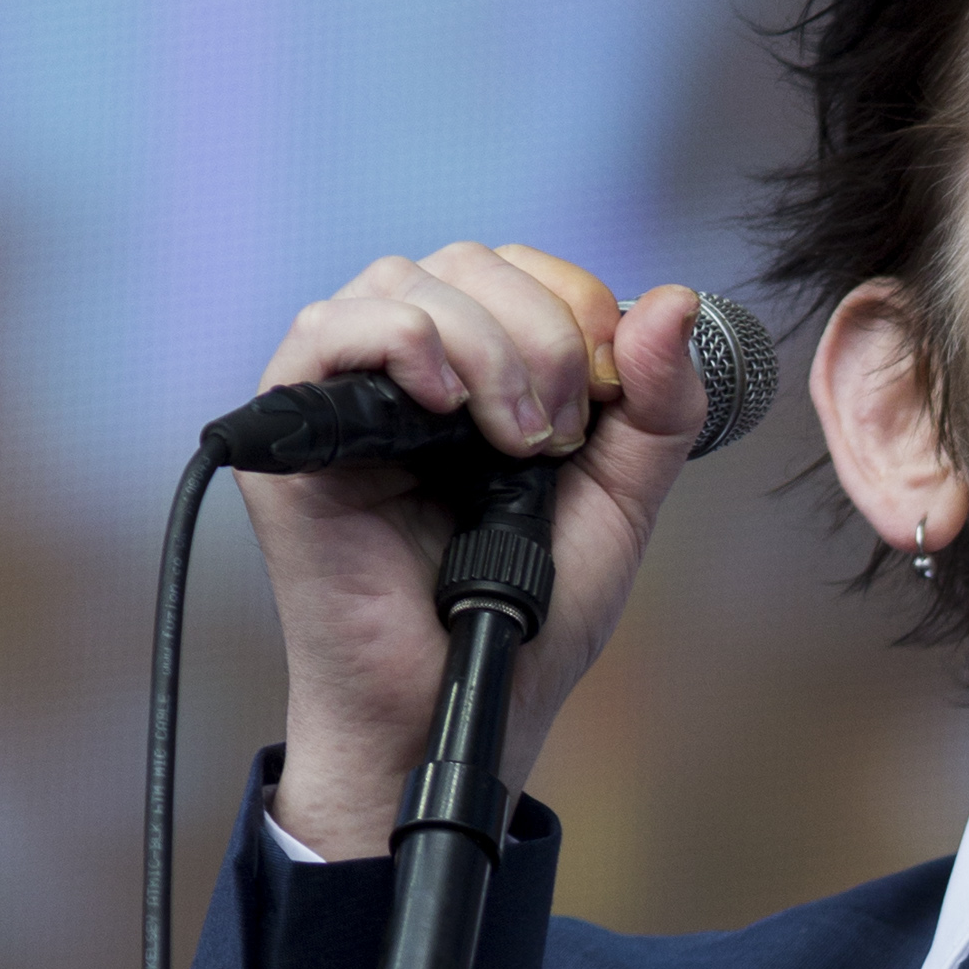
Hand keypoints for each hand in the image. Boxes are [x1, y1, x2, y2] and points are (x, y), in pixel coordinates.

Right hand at [237, 243, 709, 858]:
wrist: (469, 704)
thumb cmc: (532, 611)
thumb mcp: (622, 497)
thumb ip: (660, 405)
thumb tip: (679, 300)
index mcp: (481, 368)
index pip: (520, 267)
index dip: (577, 305)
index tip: (607, 394)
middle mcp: (407, 367)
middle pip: (466, 263)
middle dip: (539, 332)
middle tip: (556, 435)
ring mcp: (344, 396)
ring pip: (403, 283)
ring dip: (484, 346)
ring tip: (511, 442)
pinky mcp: (289, 436)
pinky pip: (324, 330)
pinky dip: (398, 342)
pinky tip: (441, 401)